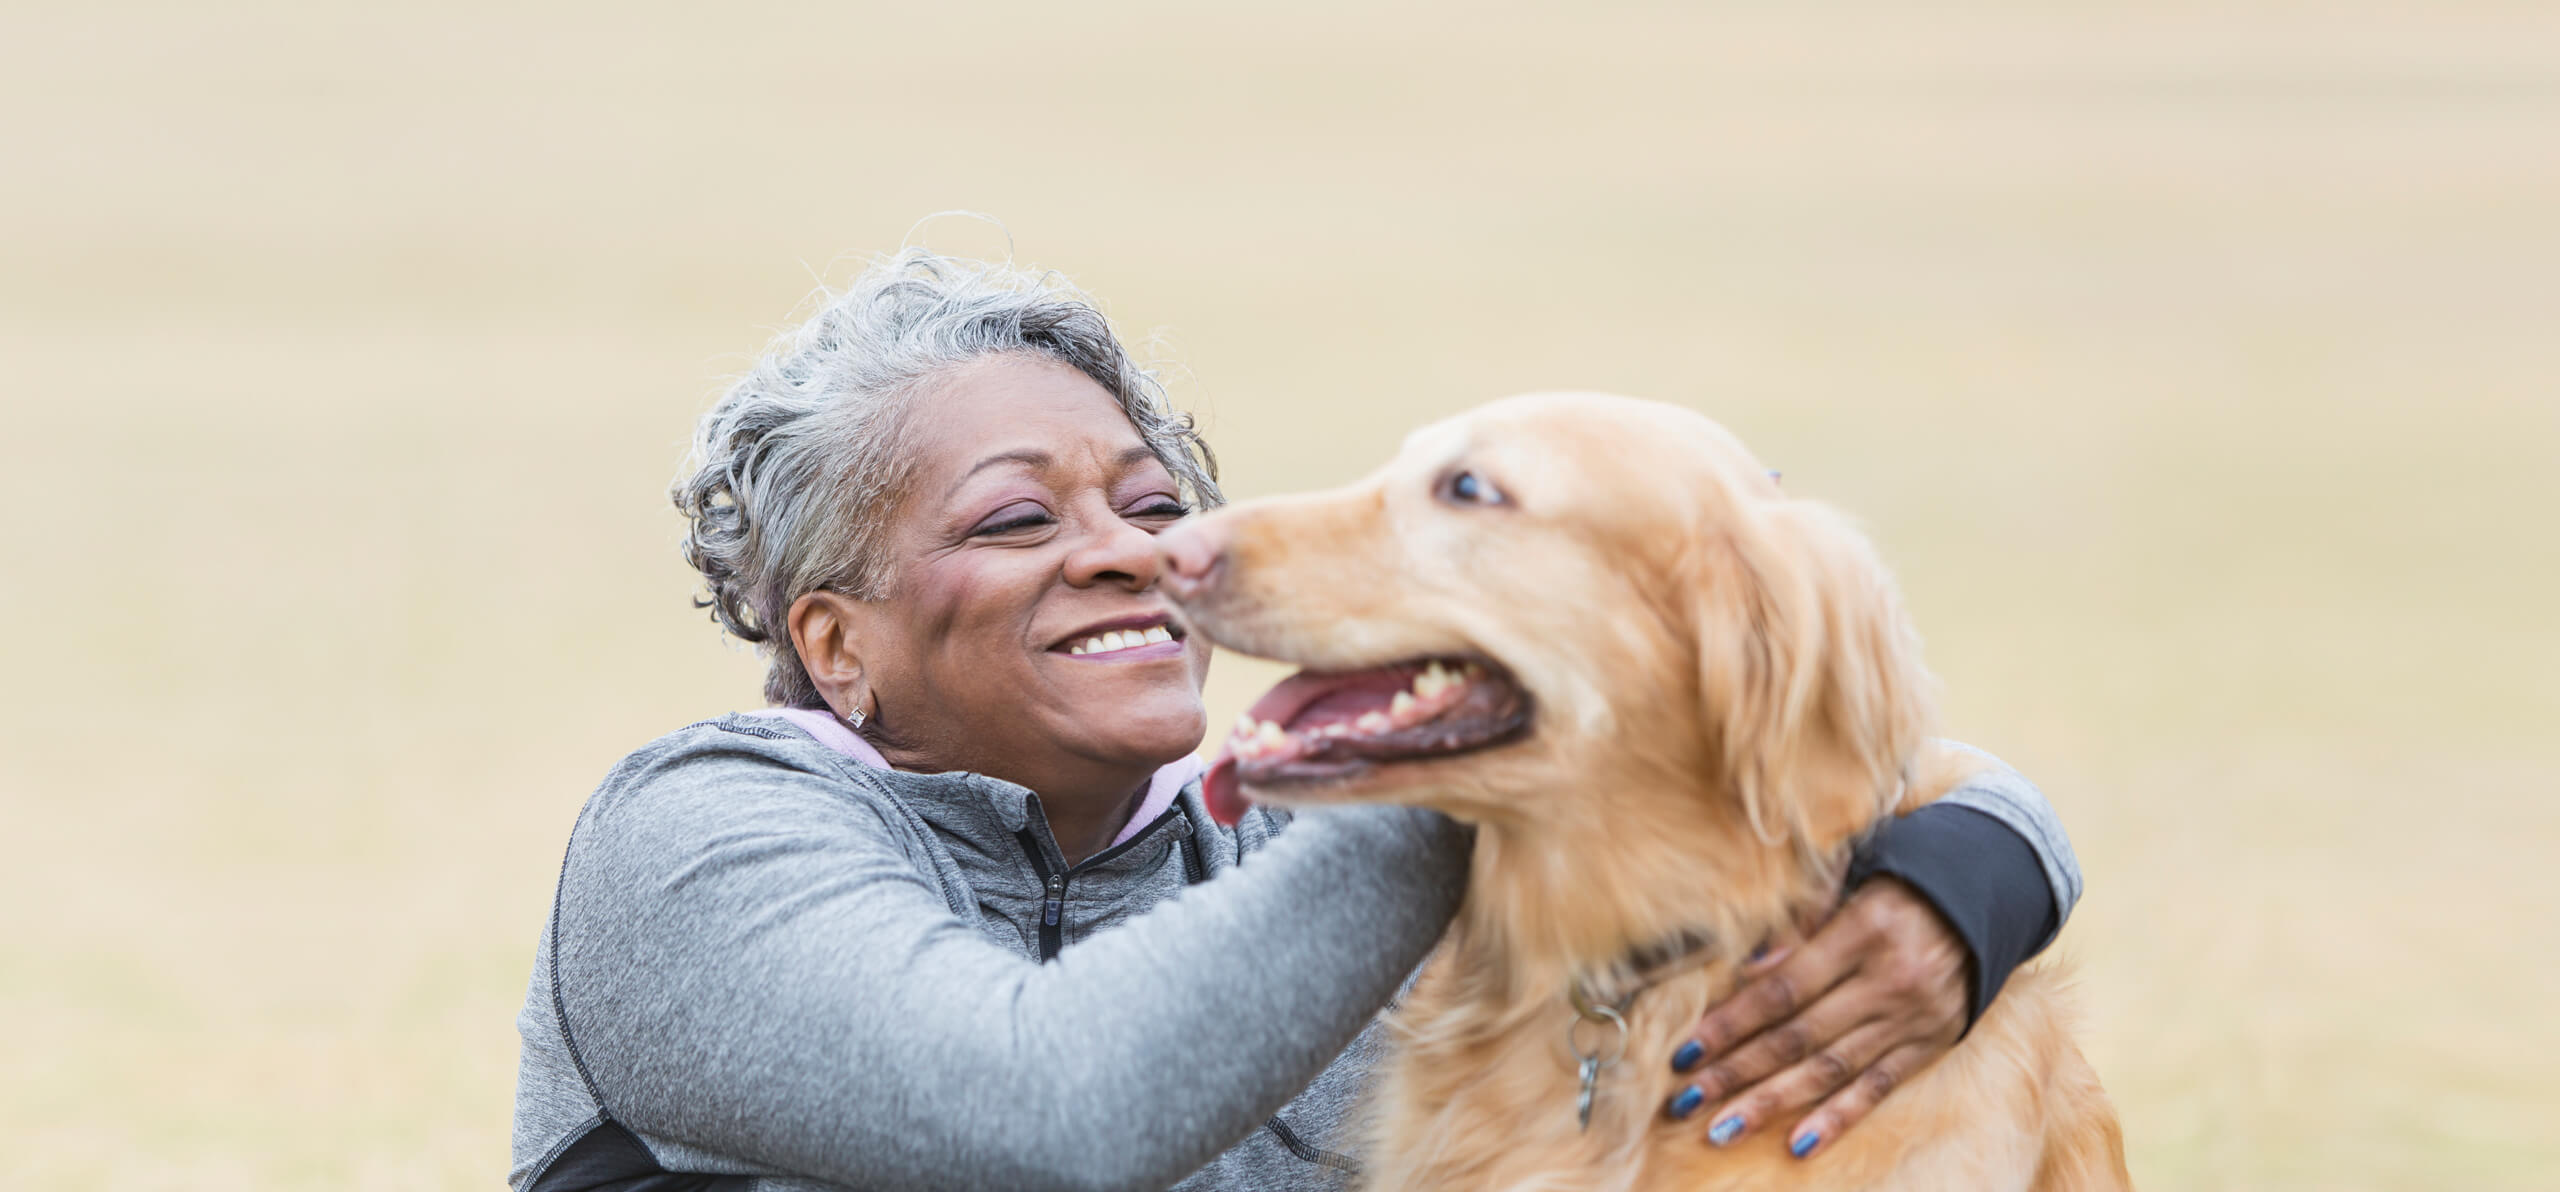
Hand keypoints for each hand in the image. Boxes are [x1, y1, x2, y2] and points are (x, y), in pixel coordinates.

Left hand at [1661, 877, 1968, 1158]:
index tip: (1687, 1050)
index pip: (1784, 988)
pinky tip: (1800, 1142)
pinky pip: (1879, 1087)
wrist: (1983, 899)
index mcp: (1864, 930)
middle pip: (1800, 1035)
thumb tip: (1749, 966)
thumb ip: (1802, 919)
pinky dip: (1838, 1117)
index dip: (1732, 1022)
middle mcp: (1889, 980)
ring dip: (1772, 1102)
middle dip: (1737, 1071)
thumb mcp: (1853, 879)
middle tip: (1687, 1100)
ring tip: (1724, 1128)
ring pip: (1832, 1069)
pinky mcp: (1931, 1044)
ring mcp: (1912, 1018)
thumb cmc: (1900, 884)